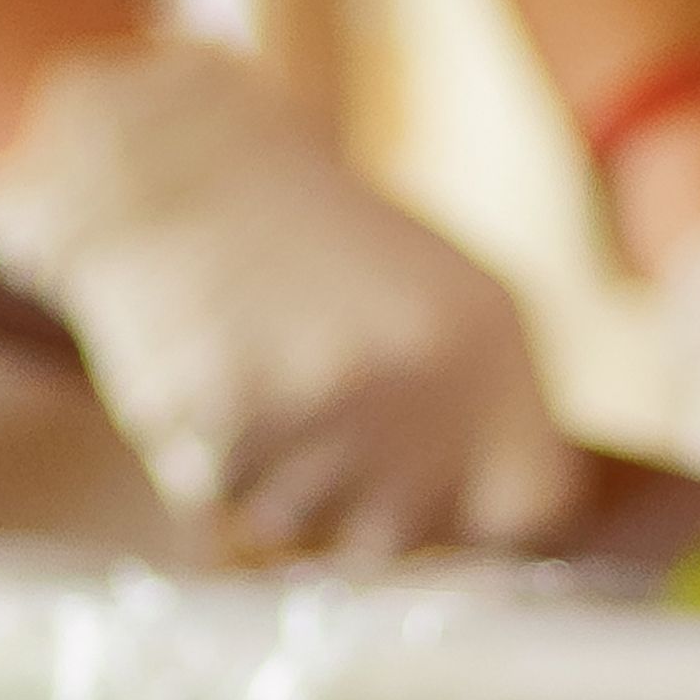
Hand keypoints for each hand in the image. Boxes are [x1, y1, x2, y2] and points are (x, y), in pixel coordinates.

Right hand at [0, 40, 582, 557]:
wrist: (171, 161)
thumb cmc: (311, 243)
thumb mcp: (438, 299)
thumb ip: (482, 414)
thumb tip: (503, 533)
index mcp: (487, 341)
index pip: (528, 511)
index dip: (477, 516)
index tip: (439, 498)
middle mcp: (414, 382)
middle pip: (396, 538)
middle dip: (354, 504)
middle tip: (310, 414)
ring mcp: (315, 406)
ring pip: (296, 530)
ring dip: (268, 482)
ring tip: (252, 379)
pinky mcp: (218, 423)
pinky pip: (216, 505)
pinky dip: (201, 459)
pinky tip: (202, 377)